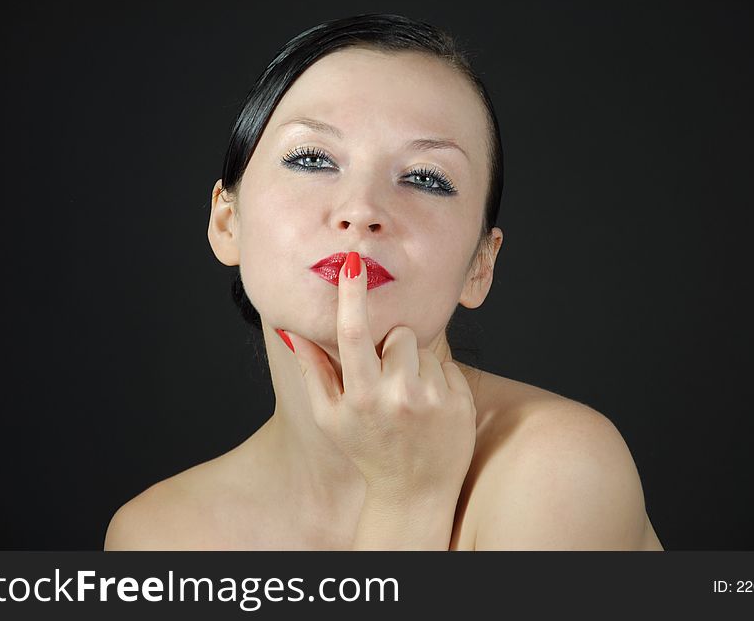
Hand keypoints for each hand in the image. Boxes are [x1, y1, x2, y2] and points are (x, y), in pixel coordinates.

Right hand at [278, 251, 476, 503]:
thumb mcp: (330, 417)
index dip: (351, 294)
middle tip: (388, 380)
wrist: (414, 492)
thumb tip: (293, 329)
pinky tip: (431, 408)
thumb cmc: (366, 450)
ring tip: (410, 398)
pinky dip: (439, 379)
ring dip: (417, 364)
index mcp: (360, 396)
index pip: (353, 333)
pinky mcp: (460, 402)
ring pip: (425, 348)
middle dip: (393, 347)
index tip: (354, 262)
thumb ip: (312, 371)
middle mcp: (397, 395)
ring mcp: (432, 399)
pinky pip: (448, 365)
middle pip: (399, 334)